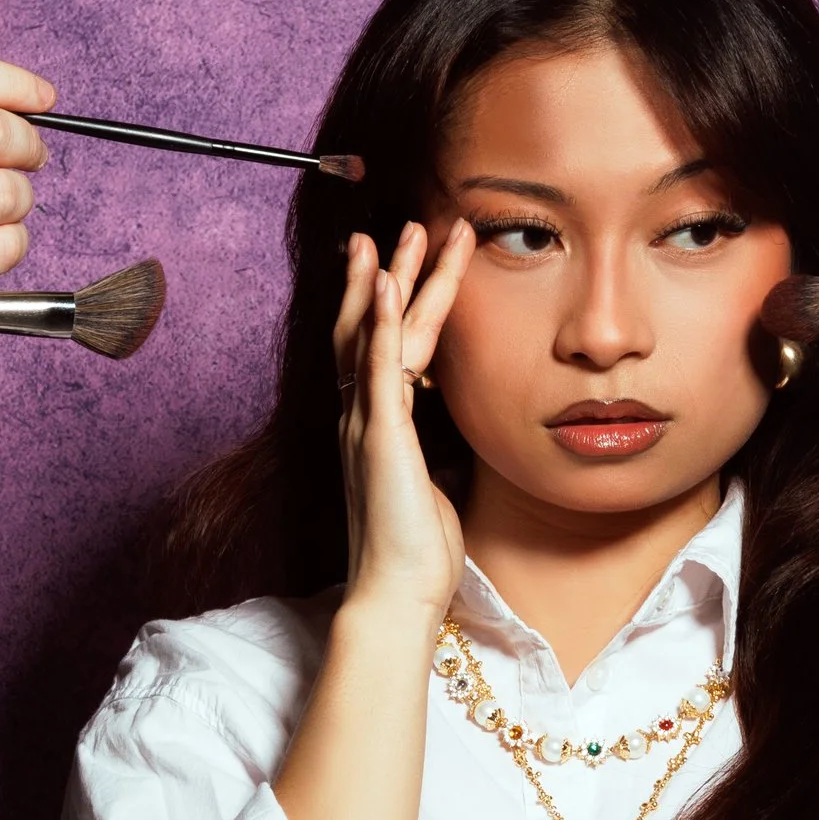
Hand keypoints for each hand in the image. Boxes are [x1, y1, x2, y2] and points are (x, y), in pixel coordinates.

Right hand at [330, 220, 475, 628]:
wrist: (396, 595)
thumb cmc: (416, 551)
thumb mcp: (435, 486)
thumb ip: (438, 452)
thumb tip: (456, 436)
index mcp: (376, 427)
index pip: (383, 348)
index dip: (395, 301)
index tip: (409, 262)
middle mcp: (362, 417)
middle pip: (374, 326)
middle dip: (393, 272)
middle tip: (408, 224)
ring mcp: (366, 423)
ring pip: (375, 334)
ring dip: (389, 279)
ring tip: (401, 233)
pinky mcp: (381, 436)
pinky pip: (381, 368)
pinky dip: (384, 323)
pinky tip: (389, 284)